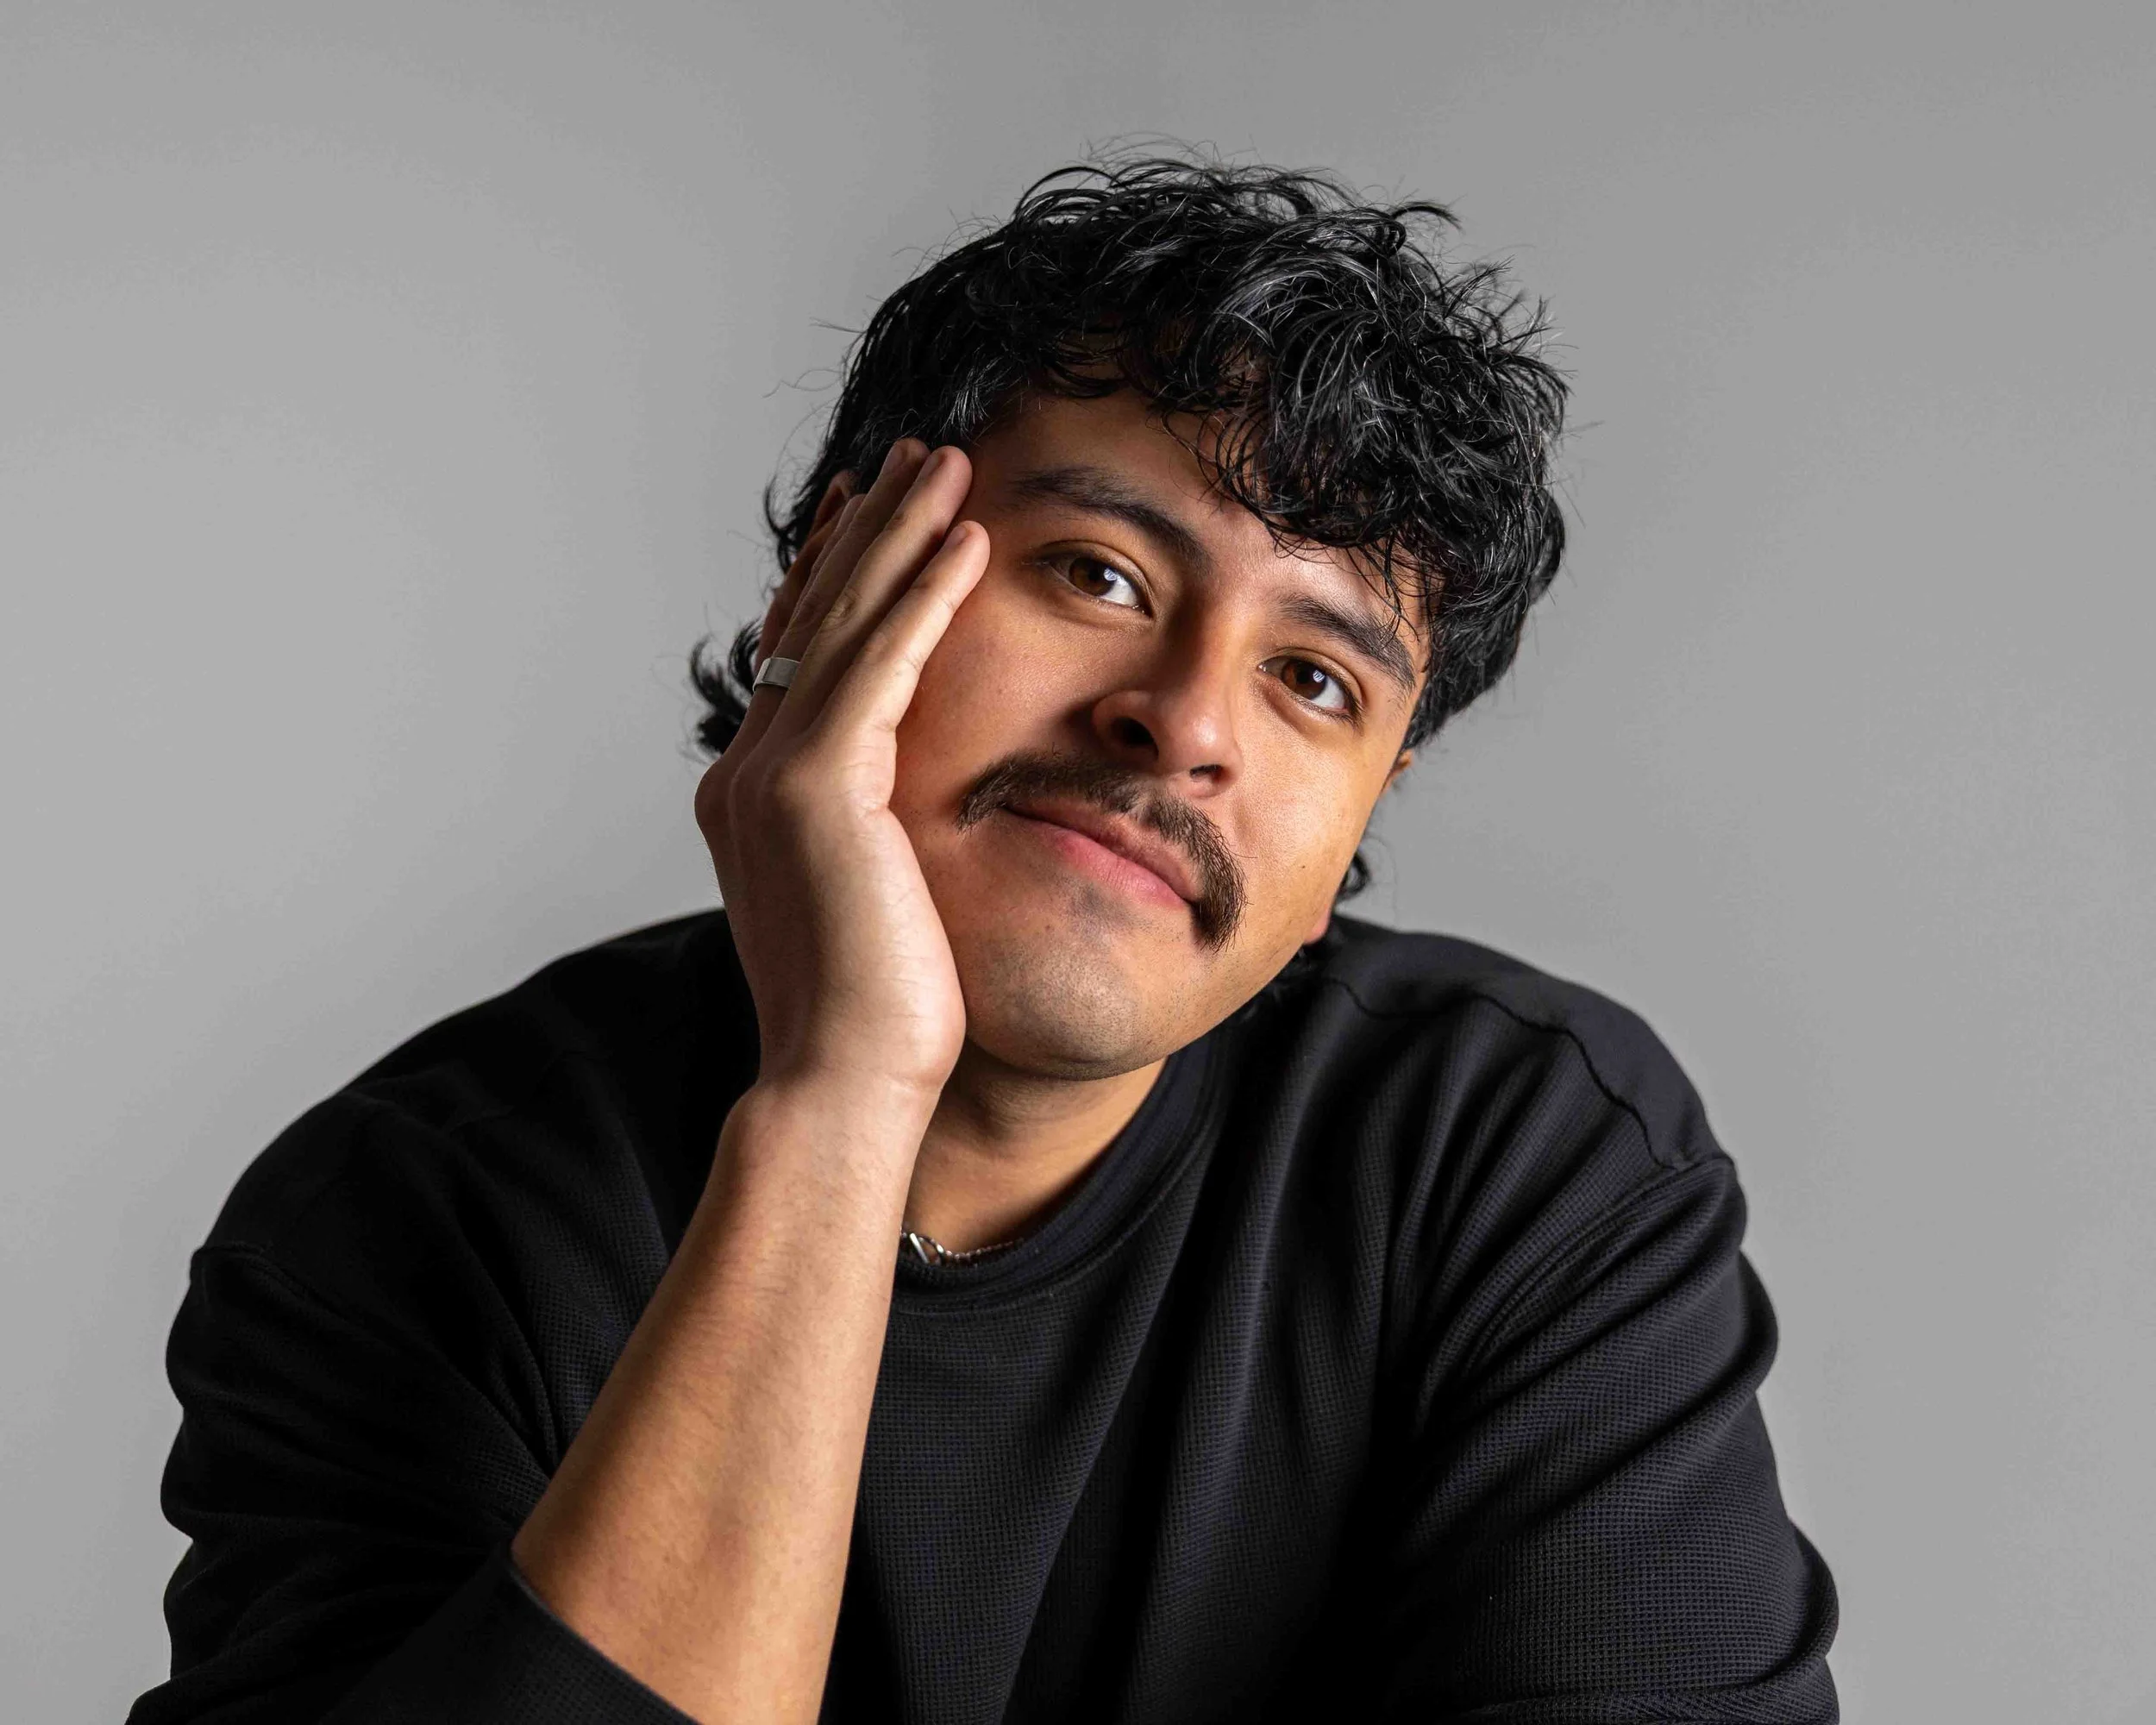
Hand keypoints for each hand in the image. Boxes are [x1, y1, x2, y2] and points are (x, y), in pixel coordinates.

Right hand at [694, 439, 988, 1107]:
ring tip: (947, 463)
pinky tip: (966, 541)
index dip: (835, 576)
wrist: (841, 1083)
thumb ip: (867, 833)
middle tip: (914, 456)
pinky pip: (883, 663)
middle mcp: (748, 770)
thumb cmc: (874, 1016)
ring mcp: (775, 775)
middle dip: (867, 530)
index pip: (797, 659)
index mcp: (753, 796)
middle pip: (813, 618)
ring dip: (899, 533)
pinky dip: (924, 595)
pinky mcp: (819, 787)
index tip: (873, 512)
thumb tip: (902, 809)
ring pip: (843, 623)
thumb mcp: (868, 900)